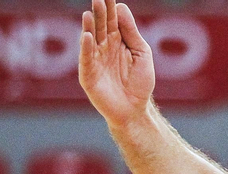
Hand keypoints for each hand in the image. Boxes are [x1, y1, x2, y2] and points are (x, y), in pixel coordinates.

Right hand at [79, 0, 154, 129]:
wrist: (135, 109)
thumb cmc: (139, 82)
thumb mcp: (141, 53)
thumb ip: (132, 32)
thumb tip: (121, 7)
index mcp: (117, 40)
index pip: (112, 19)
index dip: (110, 7)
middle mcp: (103, 46)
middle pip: (100, 26)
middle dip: (99, 13)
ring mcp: (94, 59)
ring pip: (91, 39)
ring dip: (89, 26)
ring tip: (90, 13)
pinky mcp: (88, 74)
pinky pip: (86, 59)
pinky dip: (86, 47)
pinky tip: (88, 36)